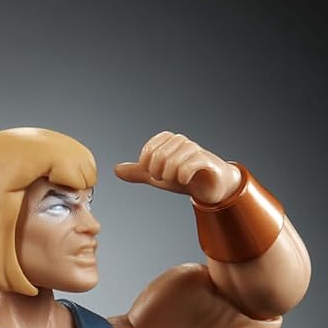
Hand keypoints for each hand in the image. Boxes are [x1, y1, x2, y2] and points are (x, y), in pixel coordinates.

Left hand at [115, 132, 240, 204]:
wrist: (210, 186)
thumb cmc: (184, 177)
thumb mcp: (158, 176)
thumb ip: (139, 173)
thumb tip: (116, 170)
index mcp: (168, 141)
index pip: (149, 150)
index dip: (147, 165)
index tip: (154, 173)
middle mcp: (181, 141)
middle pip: (159, 157)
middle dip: (158, 173)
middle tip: (166, 178)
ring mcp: (195, 149)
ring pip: (173, 162)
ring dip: (170, 176)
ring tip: (177, 179)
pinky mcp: (206, 160)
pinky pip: (189, 165)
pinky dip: (183, 176)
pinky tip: (185, 179)